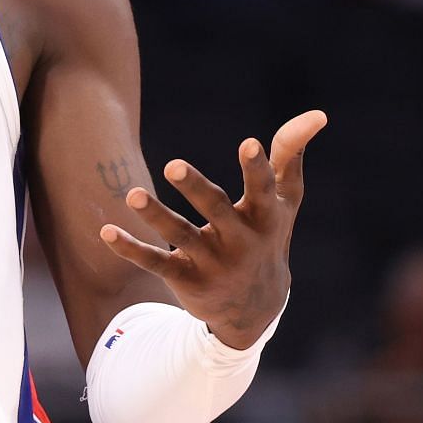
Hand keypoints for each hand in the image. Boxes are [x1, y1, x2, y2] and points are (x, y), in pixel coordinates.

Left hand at [98, 110, 326, 348]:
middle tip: (173, 165)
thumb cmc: (268, 237)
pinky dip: (130, 248)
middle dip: (196, 189)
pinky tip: (105, 231)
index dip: (257, 167)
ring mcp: (212, 263)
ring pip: (180, 237)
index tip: (250, 143)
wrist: (255, 308)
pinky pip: (155, 263)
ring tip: (132, 194)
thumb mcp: (284, 200)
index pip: (262, 190)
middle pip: (216, 211)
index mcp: (264, 218)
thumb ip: (290, 155)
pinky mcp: (185, 279)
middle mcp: (239, 242)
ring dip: (156, 216)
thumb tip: (317, 114)